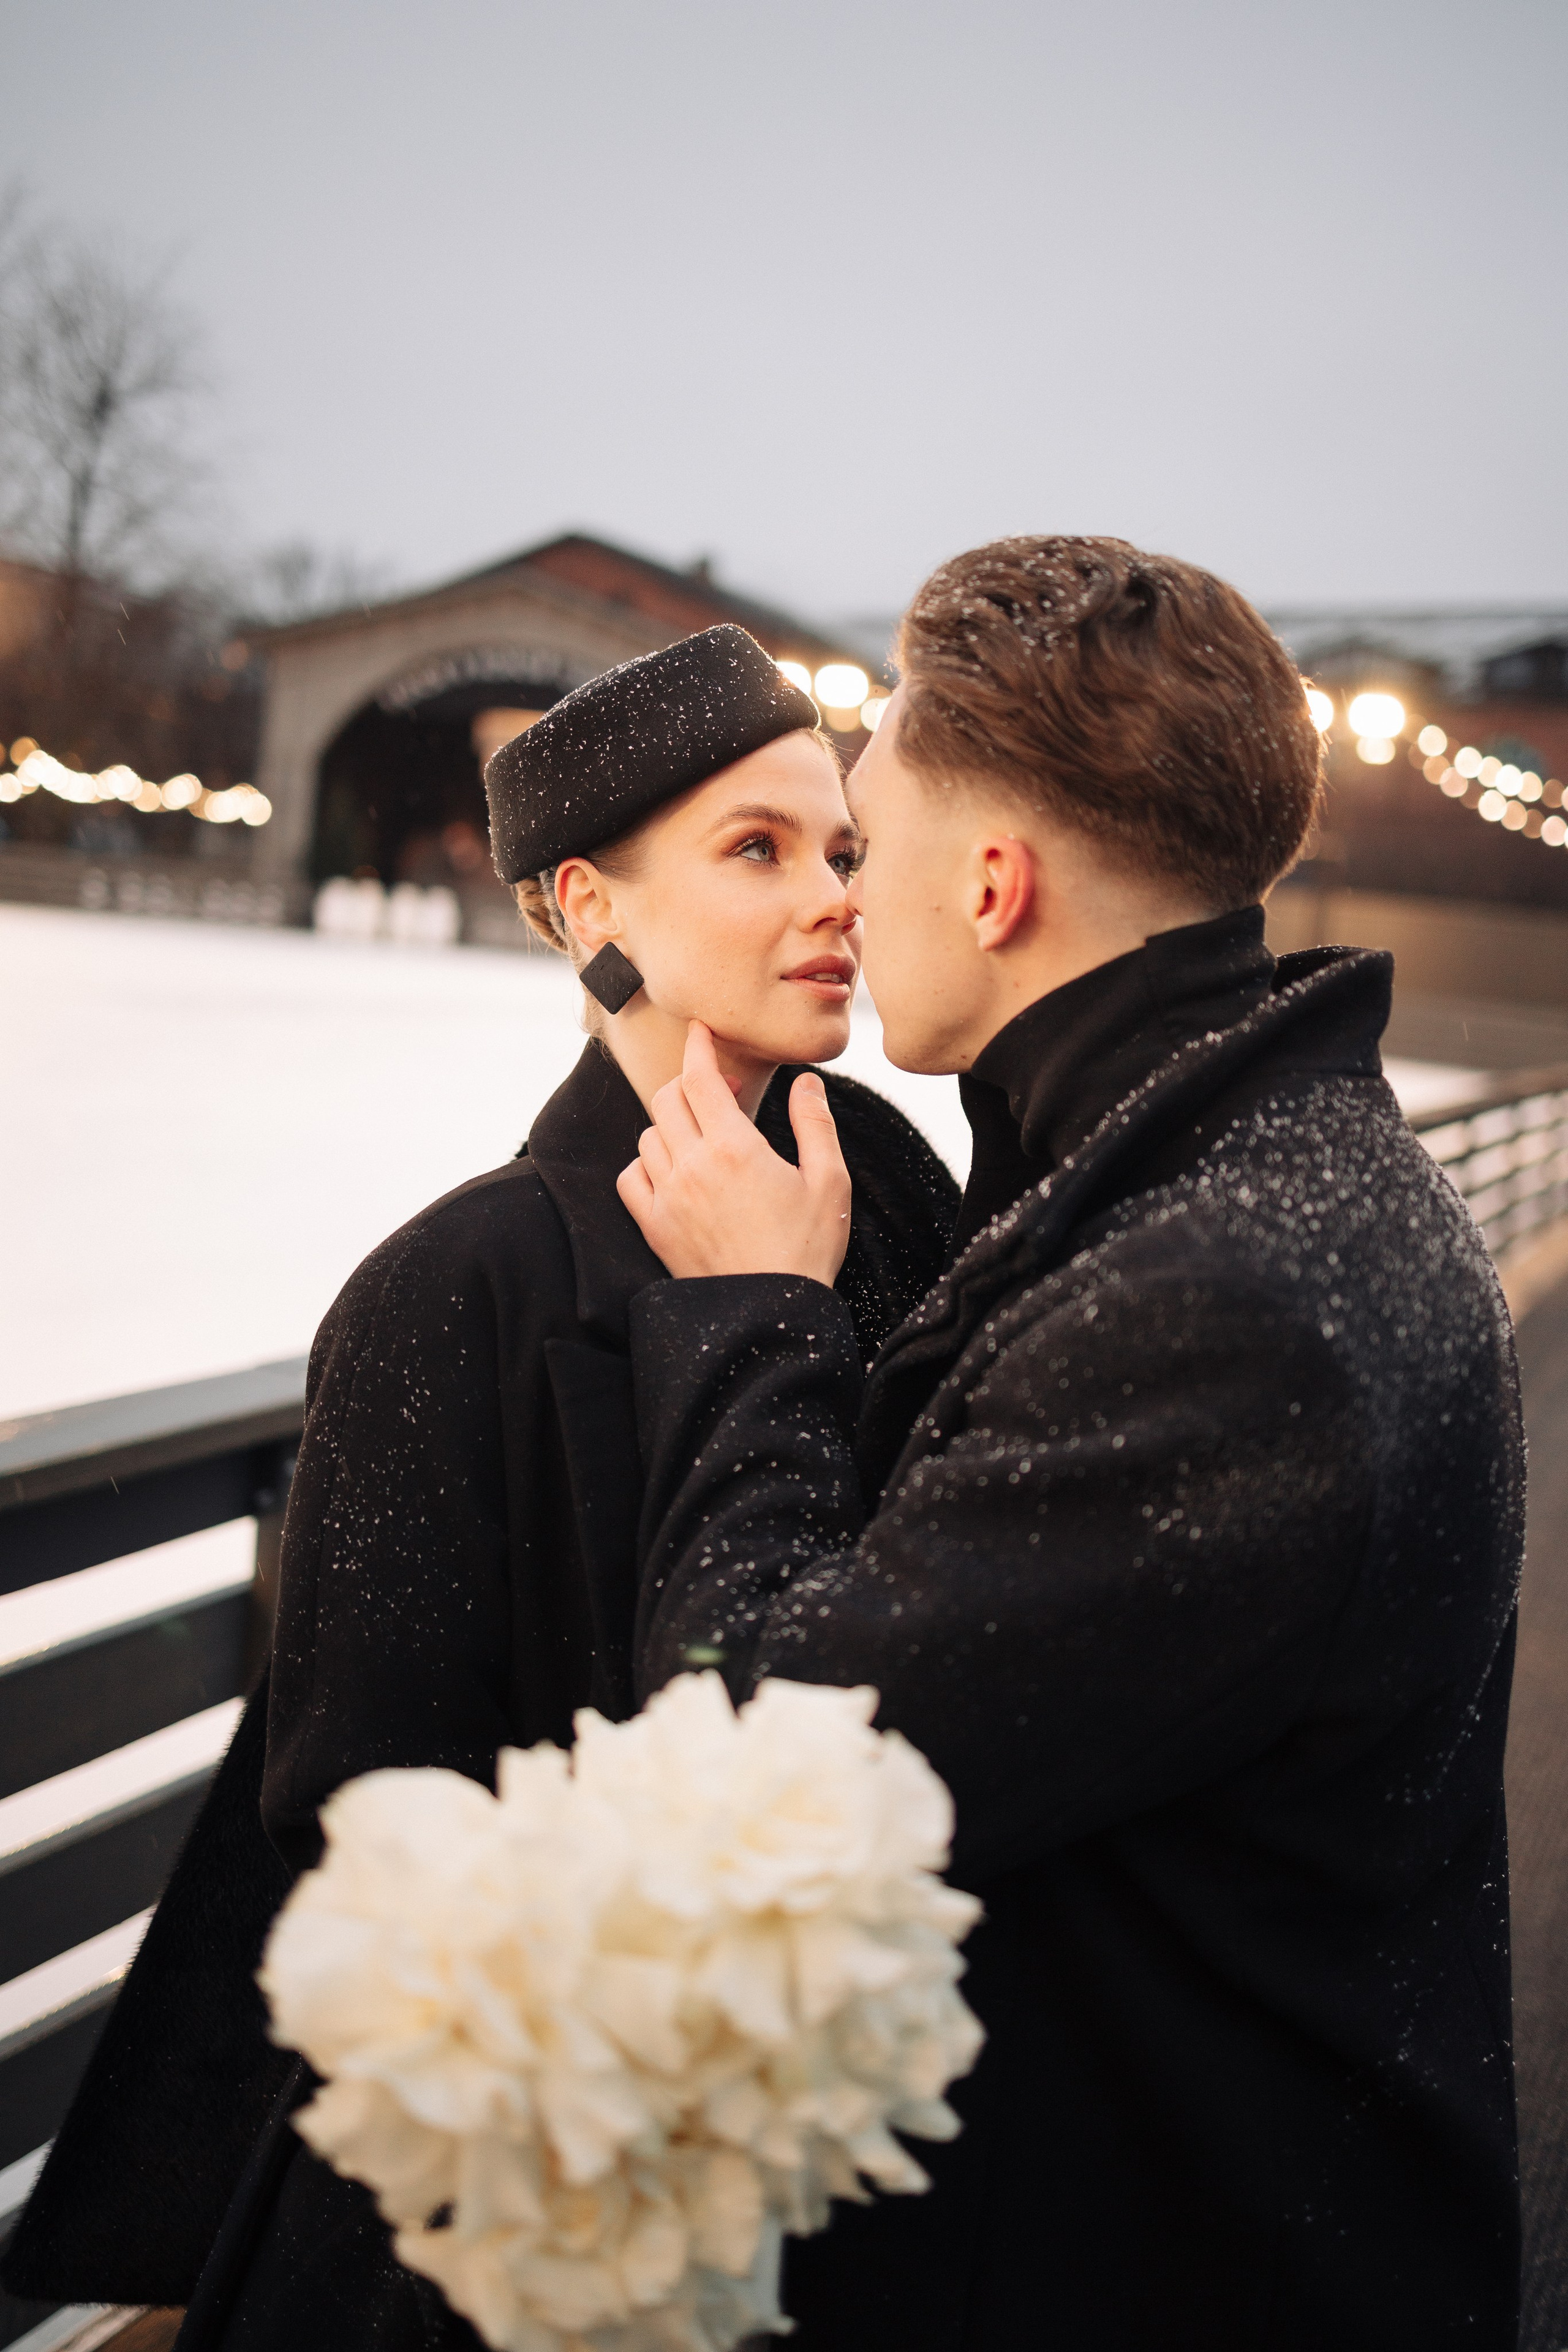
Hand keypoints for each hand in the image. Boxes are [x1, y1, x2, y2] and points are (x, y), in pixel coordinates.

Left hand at [616, 1022, 851, 1284]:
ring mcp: (669, 1198)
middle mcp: (693, 1167)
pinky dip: (646, 1164)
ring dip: (672, 1125)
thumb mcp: (830, 1182)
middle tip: (721, 1094)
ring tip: (704, 1137)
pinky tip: (674, 1172)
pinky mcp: (655, 1227)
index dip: (698, 1047)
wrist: (771, 1316)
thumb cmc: (807, 1249)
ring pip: (649, 1135)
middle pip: (667, 1099)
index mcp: (735, 1149)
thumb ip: (815, 1124)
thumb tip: (805, 1082)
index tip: (700, 1030)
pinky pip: (631, 1177)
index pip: (699, 1078)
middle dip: (689, 1085)